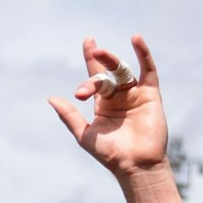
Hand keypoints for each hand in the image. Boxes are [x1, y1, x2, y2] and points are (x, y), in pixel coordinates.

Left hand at [48, 36, 167, 178]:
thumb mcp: (84, 133)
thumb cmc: (109, 152)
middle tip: (86, 72)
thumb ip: (68, 115)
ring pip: (122, 70)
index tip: (88, 41)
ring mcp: (135, 94)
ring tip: (99, 52)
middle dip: (95, 68)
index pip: (95, 76)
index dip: (91, 58)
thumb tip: (51, 98)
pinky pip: (148, 70)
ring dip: (111, 60)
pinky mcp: (150, 94)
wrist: (134, 163)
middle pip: (106, 73)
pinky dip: (143, 54)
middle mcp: (119, 96)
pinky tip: (135, 39)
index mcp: (102, 103)